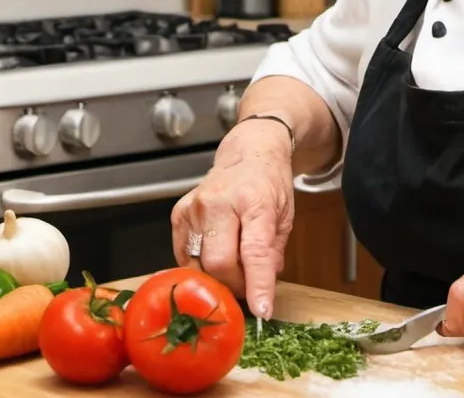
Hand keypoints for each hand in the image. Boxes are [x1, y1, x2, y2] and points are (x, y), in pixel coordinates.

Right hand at [170, 121, 294, 318]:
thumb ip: (273, 253)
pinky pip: (183, 256)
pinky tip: (214, 253)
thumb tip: (262, 290)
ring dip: (216, 277)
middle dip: (234, 284)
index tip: (262, 310)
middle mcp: (220, 202)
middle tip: (246, 285)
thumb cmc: (269, 183)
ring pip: (197, 265)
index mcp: (254, 200)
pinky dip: (199, 265)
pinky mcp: (178, 213)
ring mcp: (195, 207)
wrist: (248, 152)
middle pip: (218, 264)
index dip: (257, 285)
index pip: (254, 251)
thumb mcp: (285, 215)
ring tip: (232, 267)